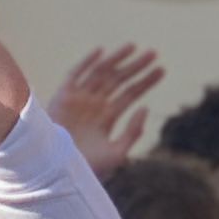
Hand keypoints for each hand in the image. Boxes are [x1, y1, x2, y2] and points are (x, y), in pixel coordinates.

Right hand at [50, 44, 165, 175]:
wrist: (56, 171)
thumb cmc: (86, 167)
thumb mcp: (117, 153)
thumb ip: (133, 132)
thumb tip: (145, 107)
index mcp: (107, 117)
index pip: (130, 93)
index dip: (146, 81)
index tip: (162, 69)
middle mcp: (94, 105)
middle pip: (119, 80)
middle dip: (136, 66)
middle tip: (153, 53)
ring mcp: (79, 99)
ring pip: (101, 73)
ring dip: (116, 59)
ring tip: (134, 47)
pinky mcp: (62, 97)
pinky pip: (76, 74)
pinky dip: (87, 63)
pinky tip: (102, 52)